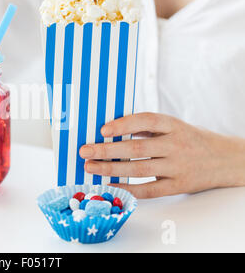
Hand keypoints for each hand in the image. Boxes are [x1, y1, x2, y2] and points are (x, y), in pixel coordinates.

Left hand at [80, 113, 244, 198]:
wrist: (225, 160)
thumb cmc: (190, 139)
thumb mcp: (173, 126)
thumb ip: (147, 128)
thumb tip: (110, 130)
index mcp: (173, 125)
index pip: (146, 121)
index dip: (123, 124)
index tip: (102, 130)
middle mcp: (176, 145)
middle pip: (137, 148)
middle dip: (107, 150)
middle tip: (85, 151)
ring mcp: (178, 167)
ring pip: (139, 170)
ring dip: (111, 169)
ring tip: (90, 167)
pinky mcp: (178, 185)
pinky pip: (149, 190)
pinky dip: (128, 188)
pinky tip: (110, 185)